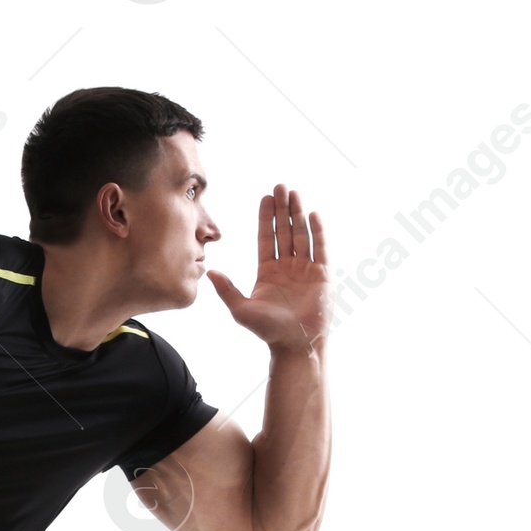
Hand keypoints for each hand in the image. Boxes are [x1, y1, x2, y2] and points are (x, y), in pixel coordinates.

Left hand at [206, 185, 329, 353]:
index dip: (266, 218)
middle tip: (280, 186)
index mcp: (268, 272)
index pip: (266, 238)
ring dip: (298, 214)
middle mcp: (286, 267)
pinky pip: (320, 248)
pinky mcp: (322, 274)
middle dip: (282, 209)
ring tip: (295, 193)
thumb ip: (226, 290)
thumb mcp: (241, 309)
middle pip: (284, 231)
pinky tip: (312, 214)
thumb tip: (209, 272)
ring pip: (301, 234)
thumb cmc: (268, 331)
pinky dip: (317, 231)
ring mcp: (305, 269)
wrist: (295, 344)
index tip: (266, 197)